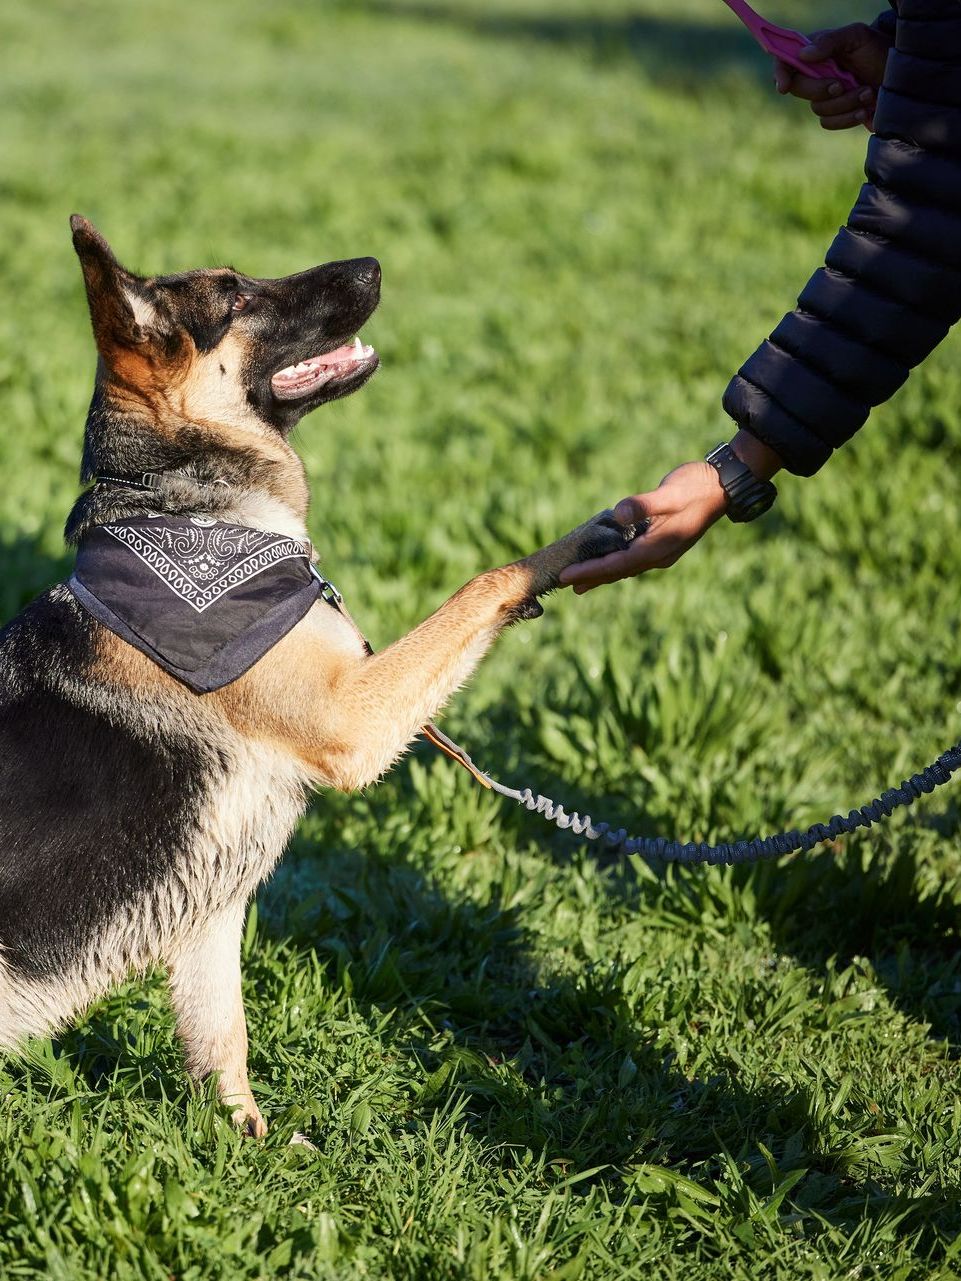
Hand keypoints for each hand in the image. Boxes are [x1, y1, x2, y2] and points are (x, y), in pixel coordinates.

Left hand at [558, 462, 726, 593]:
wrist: (722, 486)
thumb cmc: (696, 486)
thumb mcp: (670, 492)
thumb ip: (644, 505)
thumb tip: (618, 515)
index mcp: (659, 547)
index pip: (617, 564)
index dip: (590, 570)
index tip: (566, 576)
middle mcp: (659, 554)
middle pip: (618, 571)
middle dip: (591, 577)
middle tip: (562, 584)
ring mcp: (662, 550)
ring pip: (625, 567)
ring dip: (601, 574)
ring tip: (578, 582)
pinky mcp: (663, 542)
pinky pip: (632, 558)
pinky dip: (615, 562)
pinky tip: (605, 561)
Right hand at [774, 23, 891, 130]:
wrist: (901, 77)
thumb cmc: (879, 50)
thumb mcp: (857, 37)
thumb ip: (830, 42)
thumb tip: (803, 54)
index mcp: (816, 51)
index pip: (786, 60)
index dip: (780, 72)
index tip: (785, 86)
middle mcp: (817, 74)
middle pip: (798, 89)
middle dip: (820, 89)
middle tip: (840, 85)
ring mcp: (826, 96)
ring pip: (817, 108)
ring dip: (844, 103)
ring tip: (867, 92)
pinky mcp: (836, 115)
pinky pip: (828, 123)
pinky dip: (847, 118)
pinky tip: (865, 110)